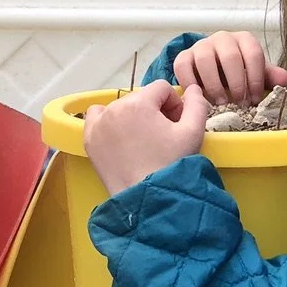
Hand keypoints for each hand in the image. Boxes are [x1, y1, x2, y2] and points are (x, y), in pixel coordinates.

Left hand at [84, 80, 209, 194]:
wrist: (146, 197)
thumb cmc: (170, 164)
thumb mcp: (193, 133)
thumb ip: (197, 104)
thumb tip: (192, 88)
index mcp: (139, 103)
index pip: (161, 88)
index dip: (174, 104)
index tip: (177, 124)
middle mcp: (115, 107)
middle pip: (142, 97)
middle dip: (155, 112)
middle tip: (162, 136)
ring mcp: (98, 123)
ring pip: (121, 106)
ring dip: (134, 116)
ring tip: (143, 140)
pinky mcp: (89, 139)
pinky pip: (97, 117)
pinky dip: (108, 121)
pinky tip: (120, 137)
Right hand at [173, 31, 286, 105]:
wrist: (213, 69)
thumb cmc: (238, 72)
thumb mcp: (255, 74)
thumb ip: (269, 76)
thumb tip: (284, 80)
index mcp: (244, 39)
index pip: (253, 54)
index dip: (256, 79)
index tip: (255, 99)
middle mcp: (222, 38)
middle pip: (230, 57)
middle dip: (236, 83)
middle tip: (239, 103)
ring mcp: (201, 46)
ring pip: (205, 60)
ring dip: (214, 85)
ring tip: (220, 103)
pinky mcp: (183, 56)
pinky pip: (183, 67)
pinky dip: (190, 83)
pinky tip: (200, 97)